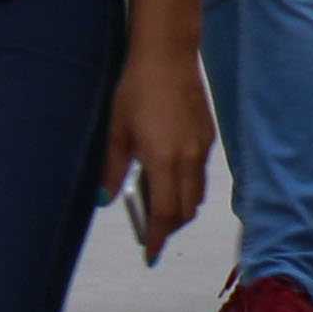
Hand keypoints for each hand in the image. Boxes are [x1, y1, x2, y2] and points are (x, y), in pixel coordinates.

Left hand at [102, 44, 211, 258]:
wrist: (167, 56)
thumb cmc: (135, 91)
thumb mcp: (116, 131)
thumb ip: (111, 169)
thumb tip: (104, 199)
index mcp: (163, 161)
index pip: (166, 213)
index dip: (159, 237)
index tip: (151, 255)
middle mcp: (188, 159)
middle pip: (187, 210)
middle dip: (171, 226)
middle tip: (152, 230)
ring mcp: (202, 147)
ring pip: (197, 193)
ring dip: (181, 206)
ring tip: (157, 202)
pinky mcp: (208, 135)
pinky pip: (200, 172)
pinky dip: (187, 185)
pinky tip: (168, 173)